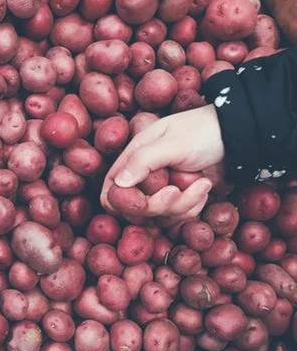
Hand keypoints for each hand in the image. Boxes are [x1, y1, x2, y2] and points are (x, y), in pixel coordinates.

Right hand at [101, 105, 224, 222]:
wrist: (238, 138)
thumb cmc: (204, 131)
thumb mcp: (173, 142)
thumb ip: (143, 161)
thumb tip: (118, 184)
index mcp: (134, 157)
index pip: (111, 190)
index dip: (122, 201)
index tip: (142, 200)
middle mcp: (144, 177)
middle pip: (135, 210)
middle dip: (159, 206)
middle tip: (177, 190)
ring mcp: (162, 191)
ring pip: (159, 217)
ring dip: (184, 205)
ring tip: (202, 184)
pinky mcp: (181, 202)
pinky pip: (178, 219)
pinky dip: (194, 207)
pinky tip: (205, 188)